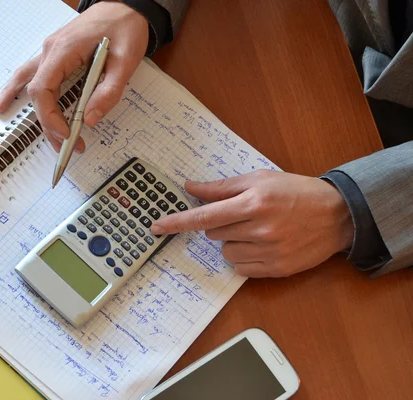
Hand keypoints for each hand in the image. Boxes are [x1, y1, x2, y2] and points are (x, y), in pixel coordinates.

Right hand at [0, 1, 148, 152]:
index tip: (66, 135)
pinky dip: (18, 89)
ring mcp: (50, 51)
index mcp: (64, 49)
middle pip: (36, 92)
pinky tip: (8, 100)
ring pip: (28, 83)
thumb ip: (109, 91)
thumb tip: (90, 119)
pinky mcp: (56, 55)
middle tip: (64, 146)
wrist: (125, 6)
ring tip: (15, 129)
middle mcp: (51, 50)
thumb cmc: (124, 27)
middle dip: (47, 123)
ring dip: (28, 108)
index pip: (43, 89)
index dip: (50, 117)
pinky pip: (32, 74)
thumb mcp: (125, 61)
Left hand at [151, 170, 354, 277]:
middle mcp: (258, 229)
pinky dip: (245, 257)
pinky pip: (241, 268)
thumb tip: (190, 186)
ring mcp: (268, 252)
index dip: (177, 222)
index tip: (156, 226)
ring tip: (258, 230)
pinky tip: (263, 245)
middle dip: (221, 224)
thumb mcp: (259, 179)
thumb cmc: (295, 192)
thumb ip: (222, 187)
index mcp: (252, 203)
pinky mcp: (276, 270)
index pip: (204, 216)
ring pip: (225, 252)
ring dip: (233, 242)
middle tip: (243, 215)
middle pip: (213, 234)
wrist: (336, 215)